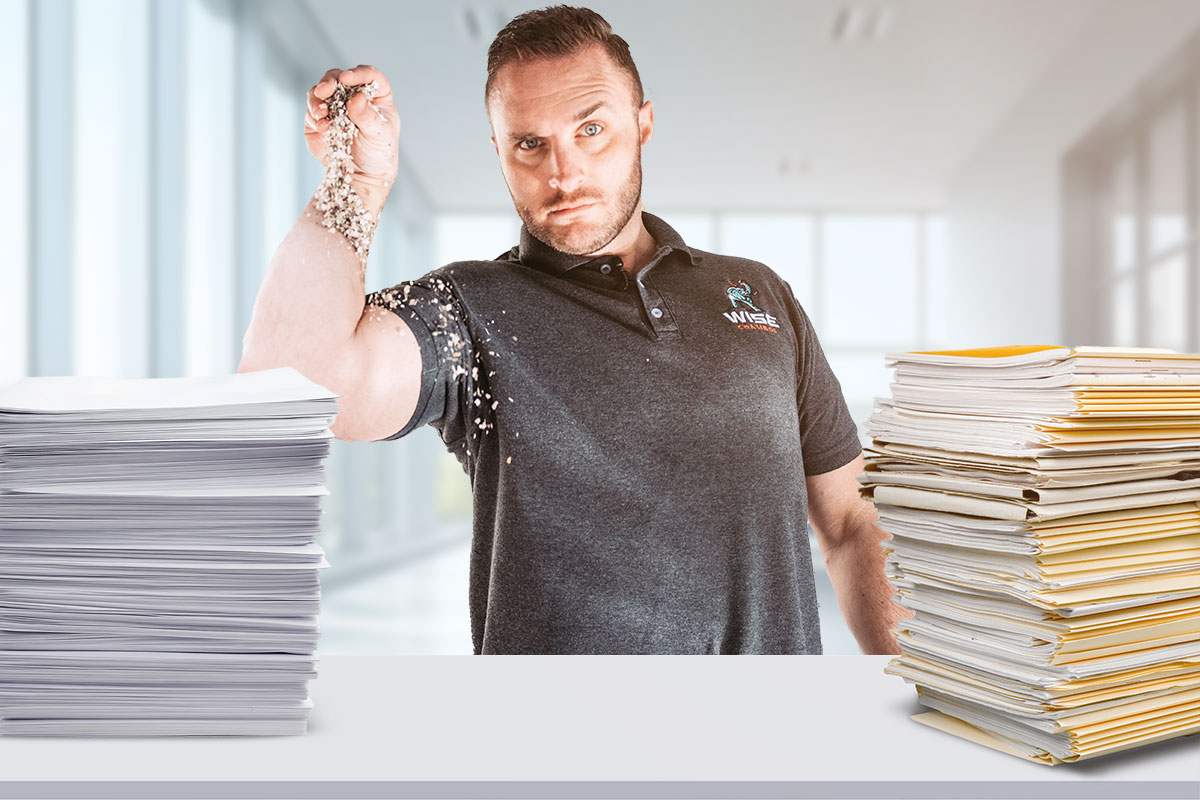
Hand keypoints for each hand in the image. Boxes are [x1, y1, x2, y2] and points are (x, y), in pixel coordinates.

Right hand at [304, 65, 400, 197]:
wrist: (361, 174)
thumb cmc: (378, 153)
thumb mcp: (379, 134)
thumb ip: (368, 116)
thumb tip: (356, 98)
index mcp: (375, 95)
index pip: (368, 75)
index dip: (358, 73)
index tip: (347, 79)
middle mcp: (352, 96)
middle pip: (337, 77)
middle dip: (329, 81)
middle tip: (325, 90)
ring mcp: (334, 106)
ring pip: (320, 91)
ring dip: (317, 99)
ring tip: (322, 114)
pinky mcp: (318, 119)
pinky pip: (311, 111)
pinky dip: (314, 117)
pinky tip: (323, 127)